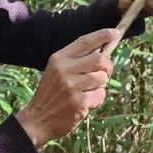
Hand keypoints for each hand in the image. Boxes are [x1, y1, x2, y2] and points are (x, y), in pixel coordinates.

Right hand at [17, 28, 118, 147]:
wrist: (37, 120)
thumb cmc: (51, 94)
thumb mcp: (56, 70)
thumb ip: (76, 59)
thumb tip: (101, 49)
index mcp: (59, 58)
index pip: (85, 41)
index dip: (102, 35)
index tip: (115, 32)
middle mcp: (64, 69)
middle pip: (100, 59)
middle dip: (108, 66)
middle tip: (104, 73)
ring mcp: (71, 86)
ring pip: (102, 78)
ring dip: (101, 85)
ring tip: (88, 91)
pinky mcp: (78, 102)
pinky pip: (100, 95)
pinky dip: (98, 99)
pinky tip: (86, 103)